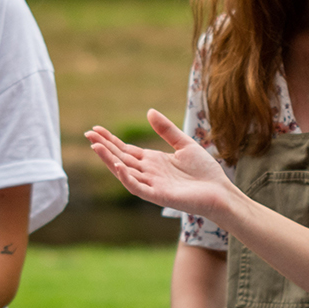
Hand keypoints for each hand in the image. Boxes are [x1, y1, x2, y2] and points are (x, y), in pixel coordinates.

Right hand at [85, 109, 235, 219]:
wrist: (220, 191)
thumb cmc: (204, 171)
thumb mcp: (184, 144)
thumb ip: (166, 130)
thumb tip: (149, 111)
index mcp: (153, 161)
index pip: (126, 150)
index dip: (110, 140)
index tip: (96, 130)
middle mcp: (149, 173)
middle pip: (121, 158)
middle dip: (104, 147)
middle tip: (88, 134)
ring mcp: (152, 184)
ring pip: (124, 172)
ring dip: (110, 160)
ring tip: (96, 147)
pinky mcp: (158, 196)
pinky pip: (138, 187)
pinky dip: (127, 177)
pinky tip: (119, 165)